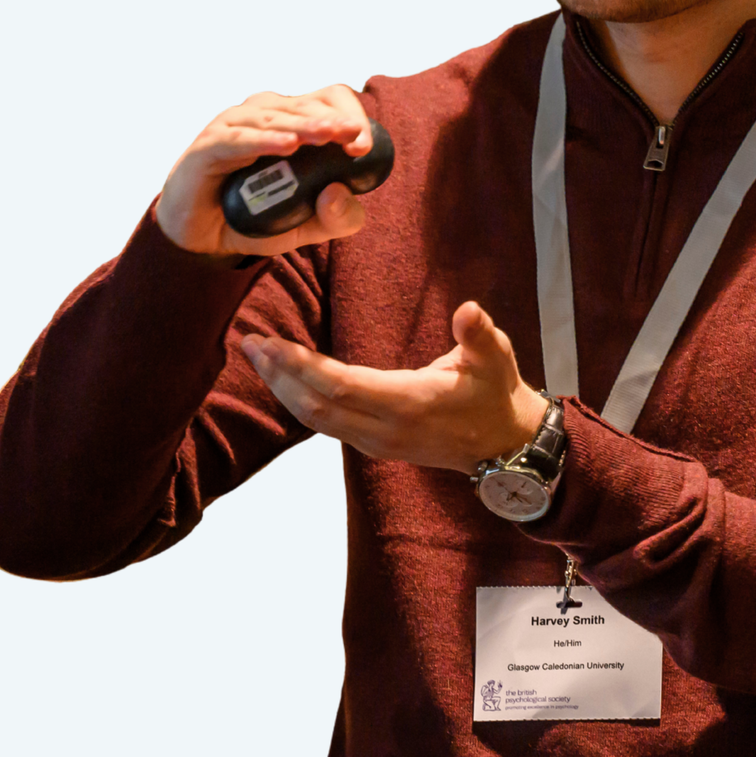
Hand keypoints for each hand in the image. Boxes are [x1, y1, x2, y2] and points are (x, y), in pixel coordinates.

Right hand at [156, 85, 373, 258]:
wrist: (202, 238)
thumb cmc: (255, 217)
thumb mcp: (306, 227)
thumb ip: (336, 219)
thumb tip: (341, 194)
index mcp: (294, 122)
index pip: (329, 101)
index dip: (350, 115)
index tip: (362, 146)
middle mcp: (266, 115)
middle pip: (306, 104)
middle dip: (333, 121)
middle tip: (354, 139)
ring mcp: (235, 126)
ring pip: (274, 116)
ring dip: (303, 126)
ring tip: (327, 136)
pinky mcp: (209, 145)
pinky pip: (238, 138)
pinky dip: (263, 140)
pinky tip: (286, 145)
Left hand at [240, 302, 549, 471]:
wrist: (504, 447)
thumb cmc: (496, 395)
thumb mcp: (496, 359)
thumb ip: (478, 334)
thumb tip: (469, 310)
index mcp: (409, 404)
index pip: (341, 387)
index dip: (303, 367)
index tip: (274, 343)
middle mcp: (384, 430)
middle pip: (316, 407)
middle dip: (279, 376)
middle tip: (251, 342)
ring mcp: (375, 443)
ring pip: (315, 420)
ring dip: (283, 389)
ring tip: (258, 357)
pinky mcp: (372, 445)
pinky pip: (325, 425)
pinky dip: (298, 401)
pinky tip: (284, 380)